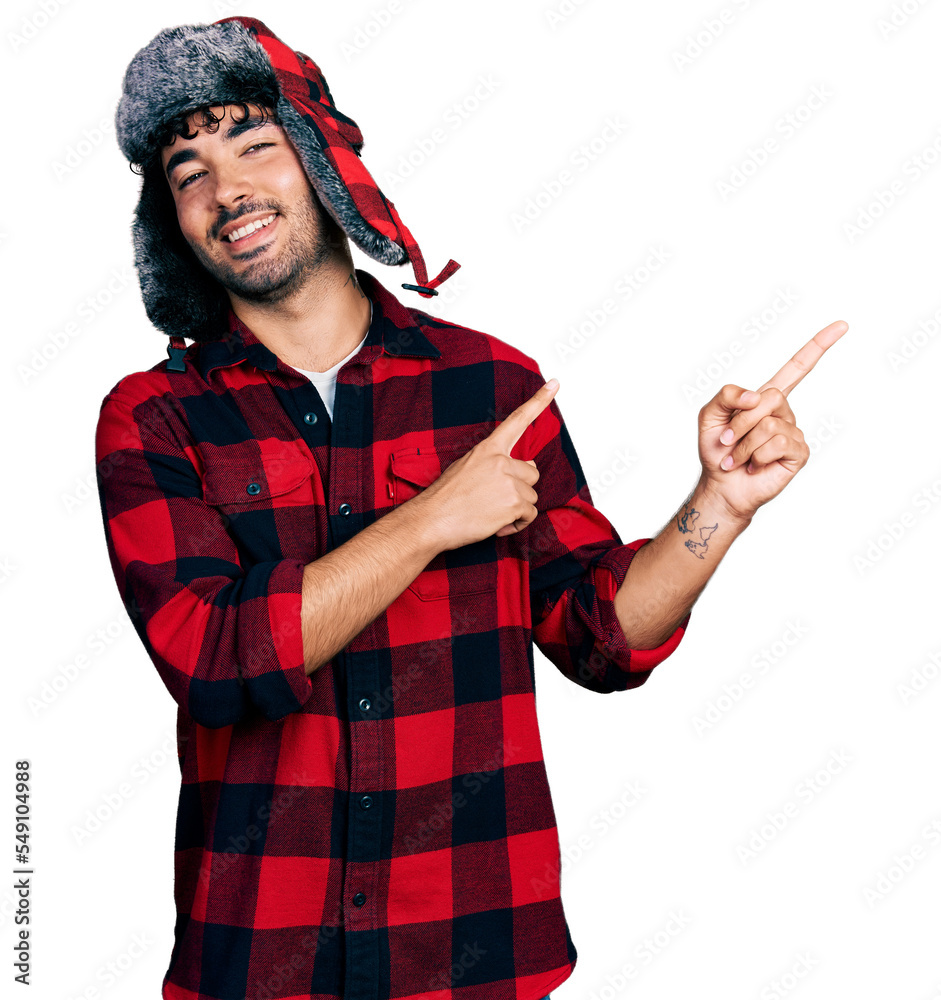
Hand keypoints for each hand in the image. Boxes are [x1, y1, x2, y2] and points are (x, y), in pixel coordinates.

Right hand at [415, 379, 559, 550]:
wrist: (431, 520)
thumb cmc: (446, 498)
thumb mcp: (467, 467)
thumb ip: (496, 463)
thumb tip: (530, 464)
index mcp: (488, 449)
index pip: (517, 420)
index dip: (539, 401)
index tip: (554, 383)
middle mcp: (501, 461)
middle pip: (531, 473)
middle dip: (519, 488)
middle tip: (494, 499)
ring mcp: (509, 482)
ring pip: (531, 496)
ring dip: (516, 508)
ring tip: (491, 512)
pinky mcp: (514, 503)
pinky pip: (529, 514)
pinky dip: (517, 523)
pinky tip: (497, 523)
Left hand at [698, 320, 847, 520]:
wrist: (721, 485)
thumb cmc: (717, 450)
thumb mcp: (710, 416)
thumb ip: (727, 395)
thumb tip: (757, 396)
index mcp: (766, 398)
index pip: (797, 368)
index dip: (818, 346)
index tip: (842, 325)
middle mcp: (784, 412)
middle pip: (770, 397)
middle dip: (740, 422)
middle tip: (726, 441)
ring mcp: (793, 432)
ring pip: (769, 425)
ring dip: (744, 444)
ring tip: (738, 457)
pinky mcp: (798, 453)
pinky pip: (778, 444)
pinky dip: (757, 456)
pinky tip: (754, 466)